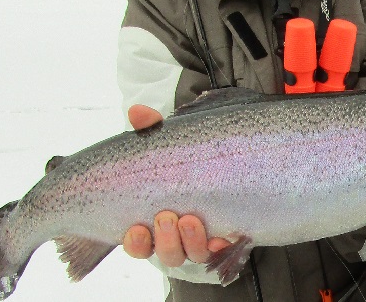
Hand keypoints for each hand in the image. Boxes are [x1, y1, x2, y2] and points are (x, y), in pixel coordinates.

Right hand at [122, 105, 231, 265]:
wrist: (231, 158)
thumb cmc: (186, 156)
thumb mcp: (168, 141)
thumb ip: (151, 129)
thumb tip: (136, 111)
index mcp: (154, 220)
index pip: (138, 243)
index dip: (135, 242)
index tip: (135, 229)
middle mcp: (178, 236)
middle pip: (167, 253)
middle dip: (165, 240)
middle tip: (166, 217)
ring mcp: (204, 237)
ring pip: (193, 254)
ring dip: (190, 242)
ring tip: (191, 219)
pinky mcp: (228, 234)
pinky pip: (225, 250)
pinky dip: (222, 248)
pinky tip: (223, 238)